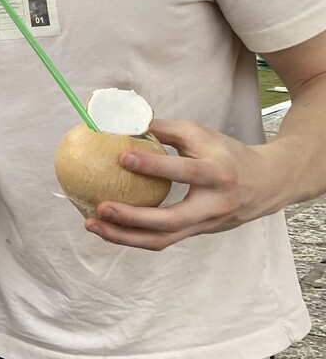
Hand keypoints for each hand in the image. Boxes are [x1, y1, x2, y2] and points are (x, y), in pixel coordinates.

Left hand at [84, 118, 280, 249]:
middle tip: (100, 208)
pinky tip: (107, 228)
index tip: (122, 157)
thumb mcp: (201, 135)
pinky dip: (133, 237)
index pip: (184, 171)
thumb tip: (124, 119)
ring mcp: (206, 224)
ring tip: (92, 224)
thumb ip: (164, 129)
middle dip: (132, 218)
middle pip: (171, 220)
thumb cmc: (227, 154)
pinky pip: (162, 240)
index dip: (154, 165)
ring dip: (125, 236)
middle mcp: (214, 204)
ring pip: (163, 239)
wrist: (267, 184)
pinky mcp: (197, 233)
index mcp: (218, 173)